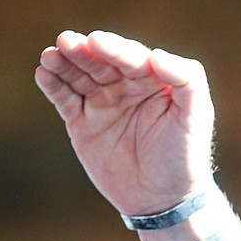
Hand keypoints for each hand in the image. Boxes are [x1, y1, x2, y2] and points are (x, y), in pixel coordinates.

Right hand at [35, 30, 216, 215]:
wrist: (163, 198)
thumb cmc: (185, 155)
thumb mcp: (196, 116)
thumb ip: (186, 80)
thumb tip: (156, 54)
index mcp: (154, 80)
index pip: (132, 58)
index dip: (115, 49)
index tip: (97, 41)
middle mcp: (126, 86)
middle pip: (101, 62)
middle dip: (84, 51)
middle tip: (67, 41)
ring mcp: (102, 103)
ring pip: (79, 76)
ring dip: (64, 63)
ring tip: (50, 55)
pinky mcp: (82, 122)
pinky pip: (65, 99)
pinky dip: (53, 85)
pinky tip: (44, 73)